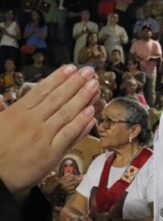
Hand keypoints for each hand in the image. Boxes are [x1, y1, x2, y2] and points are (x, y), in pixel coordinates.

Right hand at [0, 66, 98, 196]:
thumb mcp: (0, 123)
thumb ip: (13, 109)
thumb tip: (18, 95)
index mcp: (17, 111)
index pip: (42, 90)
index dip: (59, 78)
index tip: (72, 68)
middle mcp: (31, 121)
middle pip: (58, 98)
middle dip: (76, 83)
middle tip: (90, 72)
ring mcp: (42, 136)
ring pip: (66, 113)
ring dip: (83, 98)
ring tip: (95, 86)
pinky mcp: (51, 152)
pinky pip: (70, 134)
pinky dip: (82, 123)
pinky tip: (92, 112)